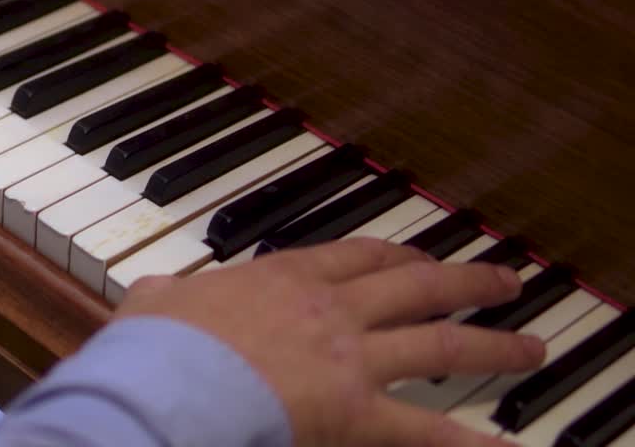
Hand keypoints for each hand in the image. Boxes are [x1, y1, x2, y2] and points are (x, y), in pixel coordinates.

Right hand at [114, 238, 544, 446]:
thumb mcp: (156, 300)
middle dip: (464, 284)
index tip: (417, 256)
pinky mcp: (356, 412)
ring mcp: (351, 358)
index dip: (395, 254)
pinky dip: (470, 442)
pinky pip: (426, 430)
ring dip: (492, 345)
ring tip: (528, 348)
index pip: (356, 256)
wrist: (171, 379)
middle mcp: (332, 309)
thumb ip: (168, 294)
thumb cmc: (159, 341)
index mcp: (285, 277)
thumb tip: (154, 294)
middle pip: (415, 286)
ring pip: (440, 344)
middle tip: (503, 284)